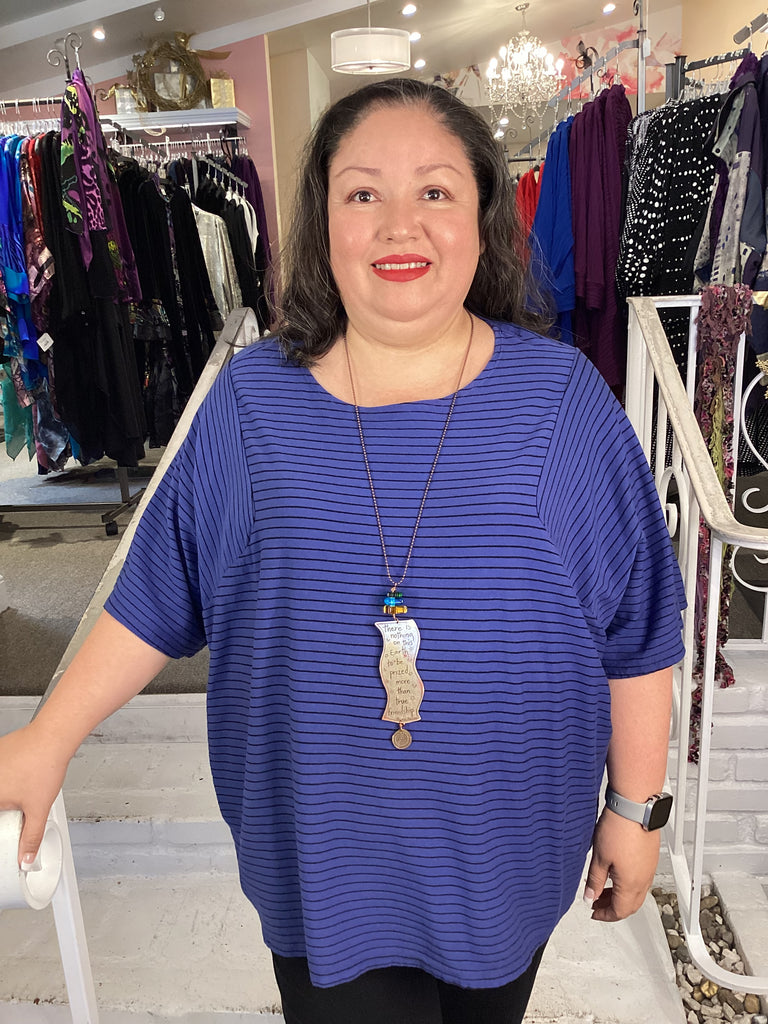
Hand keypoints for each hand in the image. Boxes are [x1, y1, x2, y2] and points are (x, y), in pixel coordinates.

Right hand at [0, 724, 69, 868]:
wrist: (52, 736)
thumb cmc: (44, 765)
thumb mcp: (38, 809)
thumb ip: (30, 837)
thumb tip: (25, 856)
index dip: (3, 826)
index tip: (9, 824)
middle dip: (5, 810)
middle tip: (18, 806)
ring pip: (0, 787)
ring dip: (7, 793)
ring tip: (23, 787)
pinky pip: (0, 772)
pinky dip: (7, 778)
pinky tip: (21, 776)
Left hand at [583, 808, 660, 921]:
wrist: (635, 807)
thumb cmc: (618, 829)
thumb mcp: (599, 857)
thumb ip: (594, 881)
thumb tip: (590, 897)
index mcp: (631, 884)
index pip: (619, 911)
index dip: (605, 915)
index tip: (594, 912)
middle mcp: (644, 880)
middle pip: (630, 906)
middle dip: (613, 908)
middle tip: (597, 902)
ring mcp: (649, 869)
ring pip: (637, 893)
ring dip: (620, 896)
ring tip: (604, 887)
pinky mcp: (650, 859)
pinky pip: (641, 880)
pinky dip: (628, 884)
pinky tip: (616, 873)